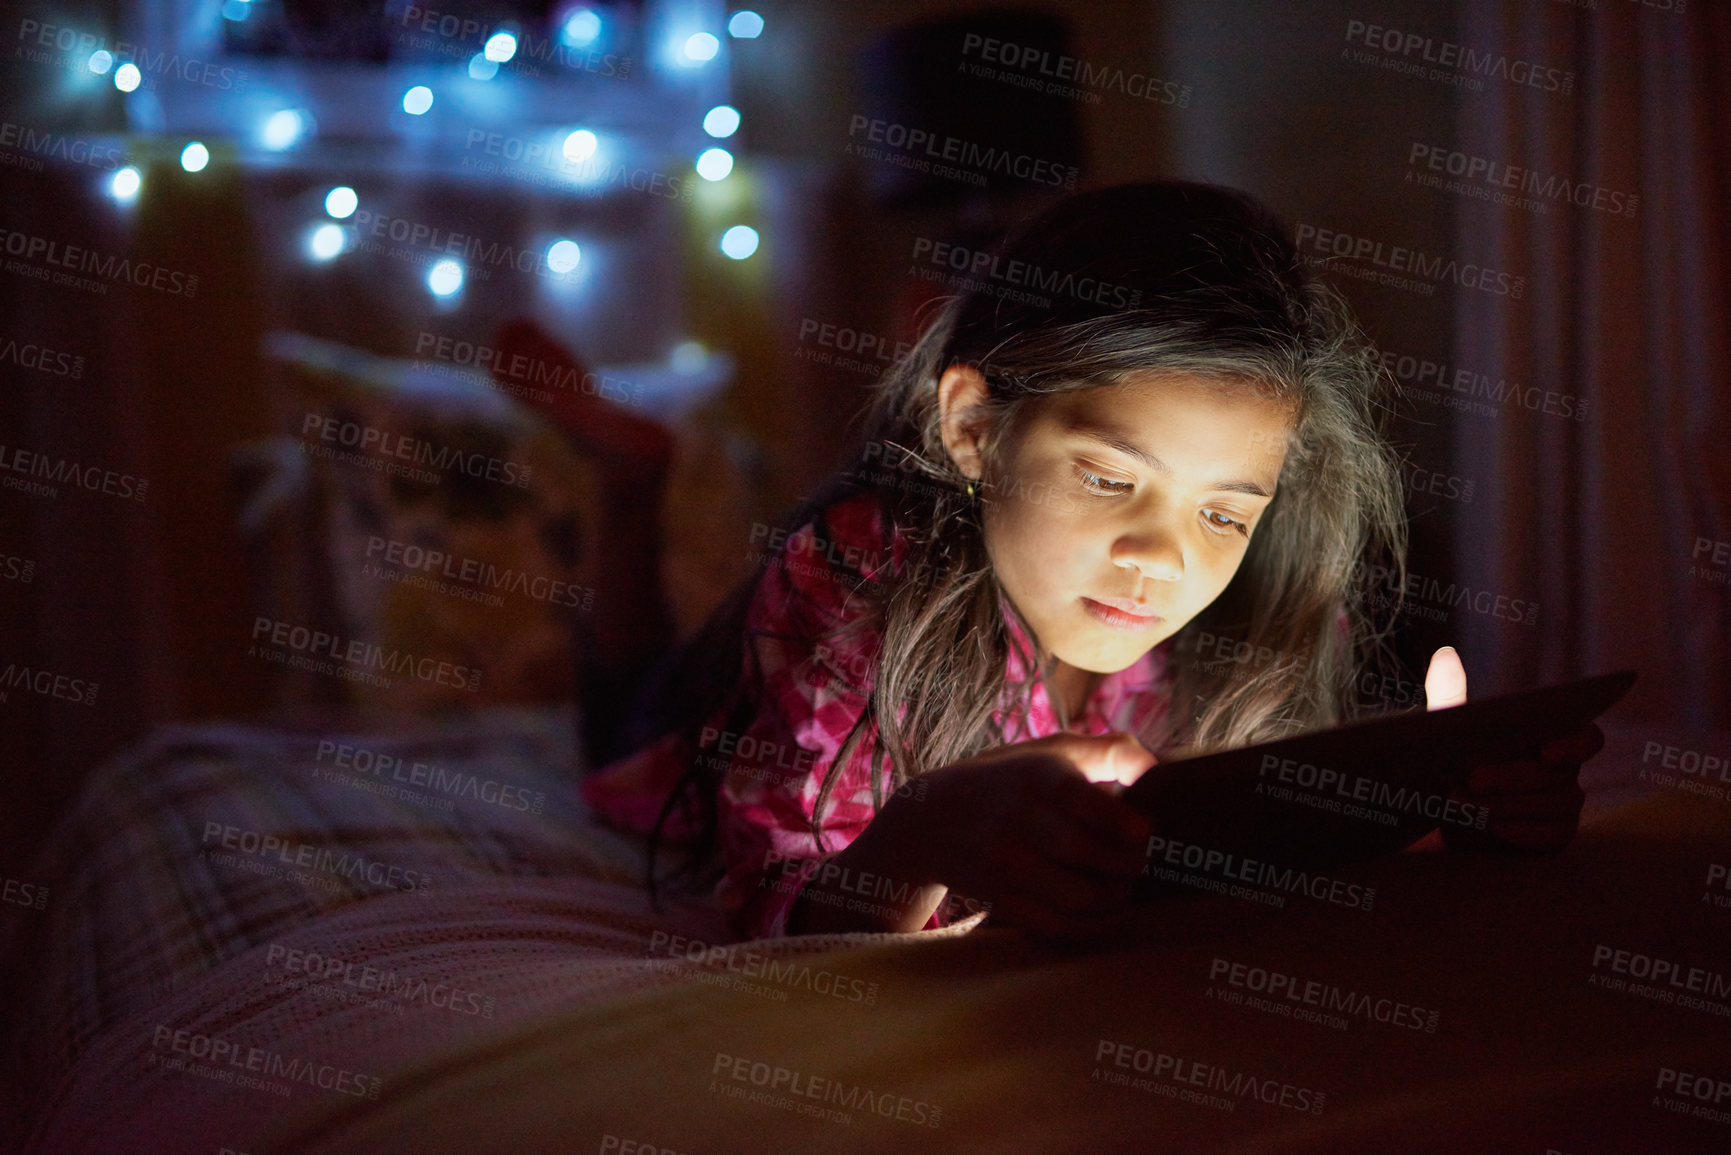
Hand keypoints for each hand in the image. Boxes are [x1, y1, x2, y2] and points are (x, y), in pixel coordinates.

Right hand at [919, 732, 1155, 939]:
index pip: (1088, 803)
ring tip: (1123, 886)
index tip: (1145, 830)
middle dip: (1129, 865)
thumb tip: (1158, 768)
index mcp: (1037, 777)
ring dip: (1115, 898)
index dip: (1127, 824)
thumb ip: (1110, 752)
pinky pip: (1056, 925)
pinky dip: (1091, 926)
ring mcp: (1005, 864)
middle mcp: (1018, 820)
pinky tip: (1104, 912)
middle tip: (1142, 862)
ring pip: (1078, 897)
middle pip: (1090, 856)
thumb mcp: (1052, 751)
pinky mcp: (999, 898)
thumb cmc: (1011, 780)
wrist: (929, 819)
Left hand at [1425, 647, 1600, 852]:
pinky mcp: (1554, 837)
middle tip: (1470, 778)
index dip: (1575, 743)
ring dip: (1508, 804)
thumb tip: (1445, 655)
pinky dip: (1518, 831)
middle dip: (1513, 776)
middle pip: (1560, 774)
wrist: (1441, 814)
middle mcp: (1566, 771)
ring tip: (1463, 803)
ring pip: (1555, 805)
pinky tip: (1489, 827)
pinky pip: (1550, 836)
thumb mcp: (1445, 733)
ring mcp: (1564, 806)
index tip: (1546, 750)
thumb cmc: (1453, 763)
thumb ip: (1449, 697)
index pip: (1587, 737)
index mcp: (1551, 737)